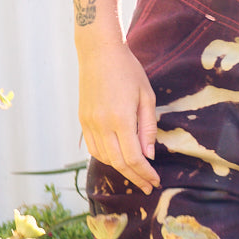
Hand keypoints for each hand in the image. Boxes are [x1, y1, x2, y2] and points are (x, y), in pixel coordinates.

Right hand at [76, 40, 159, 193]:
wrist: (99, 52)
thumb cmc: (128, 71)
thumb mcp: (146, 97)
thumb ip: (148, 128)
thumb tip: (149, 155)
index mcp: (121, 119)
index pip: (133, 158)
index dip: (145, 173)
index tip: (155, 181)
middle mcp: (102, 125)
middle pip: (118, 162)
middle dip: (135, 177)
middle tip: (148, 186)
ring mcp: (89, 123)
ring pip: (104, 157)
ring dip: (120, 169)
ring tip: (136, 174)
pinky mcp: (83, 120)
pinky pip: (93, 147)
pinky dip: (106, 157)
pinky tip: (118, 160)